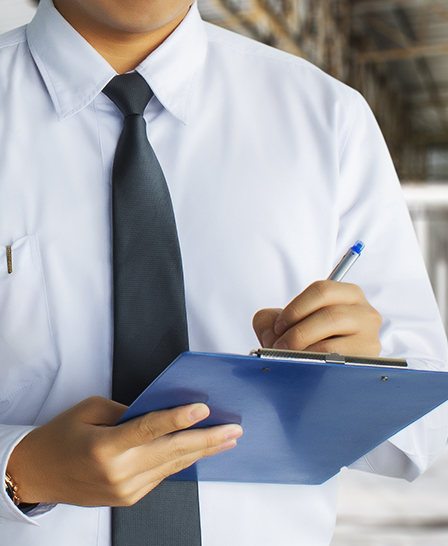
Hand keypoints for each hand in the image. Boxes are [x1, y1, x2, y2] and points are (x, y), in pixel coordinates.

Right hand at [7, 397, 241, 506]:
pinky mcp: (130, 498)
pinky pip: (162, 475)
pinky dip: (182, 461)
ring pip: (172, 466)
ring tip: (227, 440)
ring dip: (202, 451)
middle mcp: (118, 472)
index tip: (203, 409)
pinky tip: (199, 451)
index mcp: (105, 447)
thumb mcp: (91, 410)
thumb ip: (128, 412)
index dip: (178, 418)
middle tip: (233, 430)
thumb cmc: (61, 437)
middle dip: (207, 440)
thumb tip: (161, 411)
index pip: (149, 429)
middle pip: (171, 452)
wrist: (38, 474)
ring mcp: (125, 489)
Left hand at [253, 280, 381, 356]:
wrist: (325, 367)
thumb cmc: (307, 338)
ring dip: (303, 351)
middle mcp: (365, 313)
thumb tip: (269, 334)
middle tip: (279, 346)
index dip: (295, 308)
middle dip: (297, 333)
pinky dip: (315, 365)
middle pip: (329, 316)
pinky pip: (336, 365)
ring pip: (331, 344)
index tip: (278, 326)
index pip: (321, 290)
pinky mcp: (366, 362)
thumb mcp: (287, 321)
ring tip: (290, 357)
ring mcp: (369, 339)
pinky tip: (305, 367)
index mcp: (349, 294)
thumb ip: (268, 319)